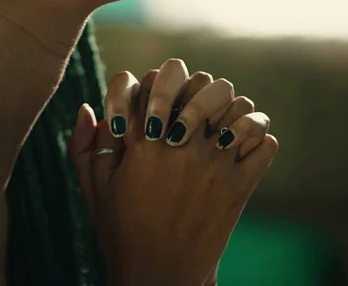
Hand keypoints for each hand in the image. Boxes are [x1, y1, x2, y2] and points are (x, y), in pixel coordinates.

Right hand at [68, 59, 277, 285]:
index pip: (155, 80)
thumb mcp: (94, 187)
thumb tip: (87, 107)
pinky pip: (264, 141)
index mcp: (142, 141)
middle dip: (194, 89)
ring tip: (216, 125)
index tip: (154, 107)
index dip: (154, 85)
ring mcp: (214, 164)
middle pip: (202, 82)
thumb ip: (83, 144)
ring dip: (228, 109)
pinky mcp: (240, 186)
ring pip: (238, 104)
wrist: (158, 274)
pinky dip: (256, 137)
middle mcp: (180, 144)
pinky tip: (239, 146)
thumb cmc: (121, 228)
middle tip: (189, 109)